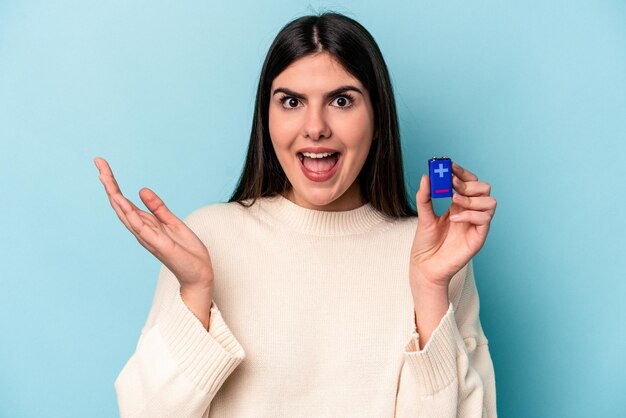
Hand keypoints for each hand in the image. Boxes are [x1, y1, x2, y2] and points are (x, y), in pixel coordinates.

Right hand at [94, 157, 214, 294]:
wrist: (198, 273)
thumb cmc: (186, 251)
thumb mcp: (172, 222)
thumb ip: (158, 208)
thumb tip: (142, 190)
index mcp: (146, 224)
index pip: (125, 201)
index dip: (114, 184)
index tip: (103, 165)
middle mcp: (142, 231)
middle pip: (120, 205)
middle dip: (110, 184)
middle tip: (99, 164)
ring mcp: (149, 238)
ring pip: (127, 214)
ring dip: (116, 196)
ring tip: (105, 178)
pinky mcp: (159, 244)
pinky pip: (142, 228)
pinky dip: (131, 215)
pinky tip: (122, 202)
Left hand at [410, 161, 496, 289]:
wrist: (425, 265)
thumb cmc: (425, 243)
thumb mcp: (423, 215)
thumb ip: (425, 196)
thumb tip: (426, 176)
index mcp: (458, 205)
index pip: (469, 182)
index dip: (462, 172)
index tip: (449, 166)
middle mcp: (470, 212)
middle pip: (484, 188)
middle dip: (468, 184)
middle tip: (451, 186)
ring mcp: (475, 224)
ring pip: (490, 201)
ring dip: (472, 198)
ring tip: (453, 202)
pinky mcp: (478, 237)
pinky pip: (484, 219)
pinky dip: (470, 215)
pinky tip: (454, 219)